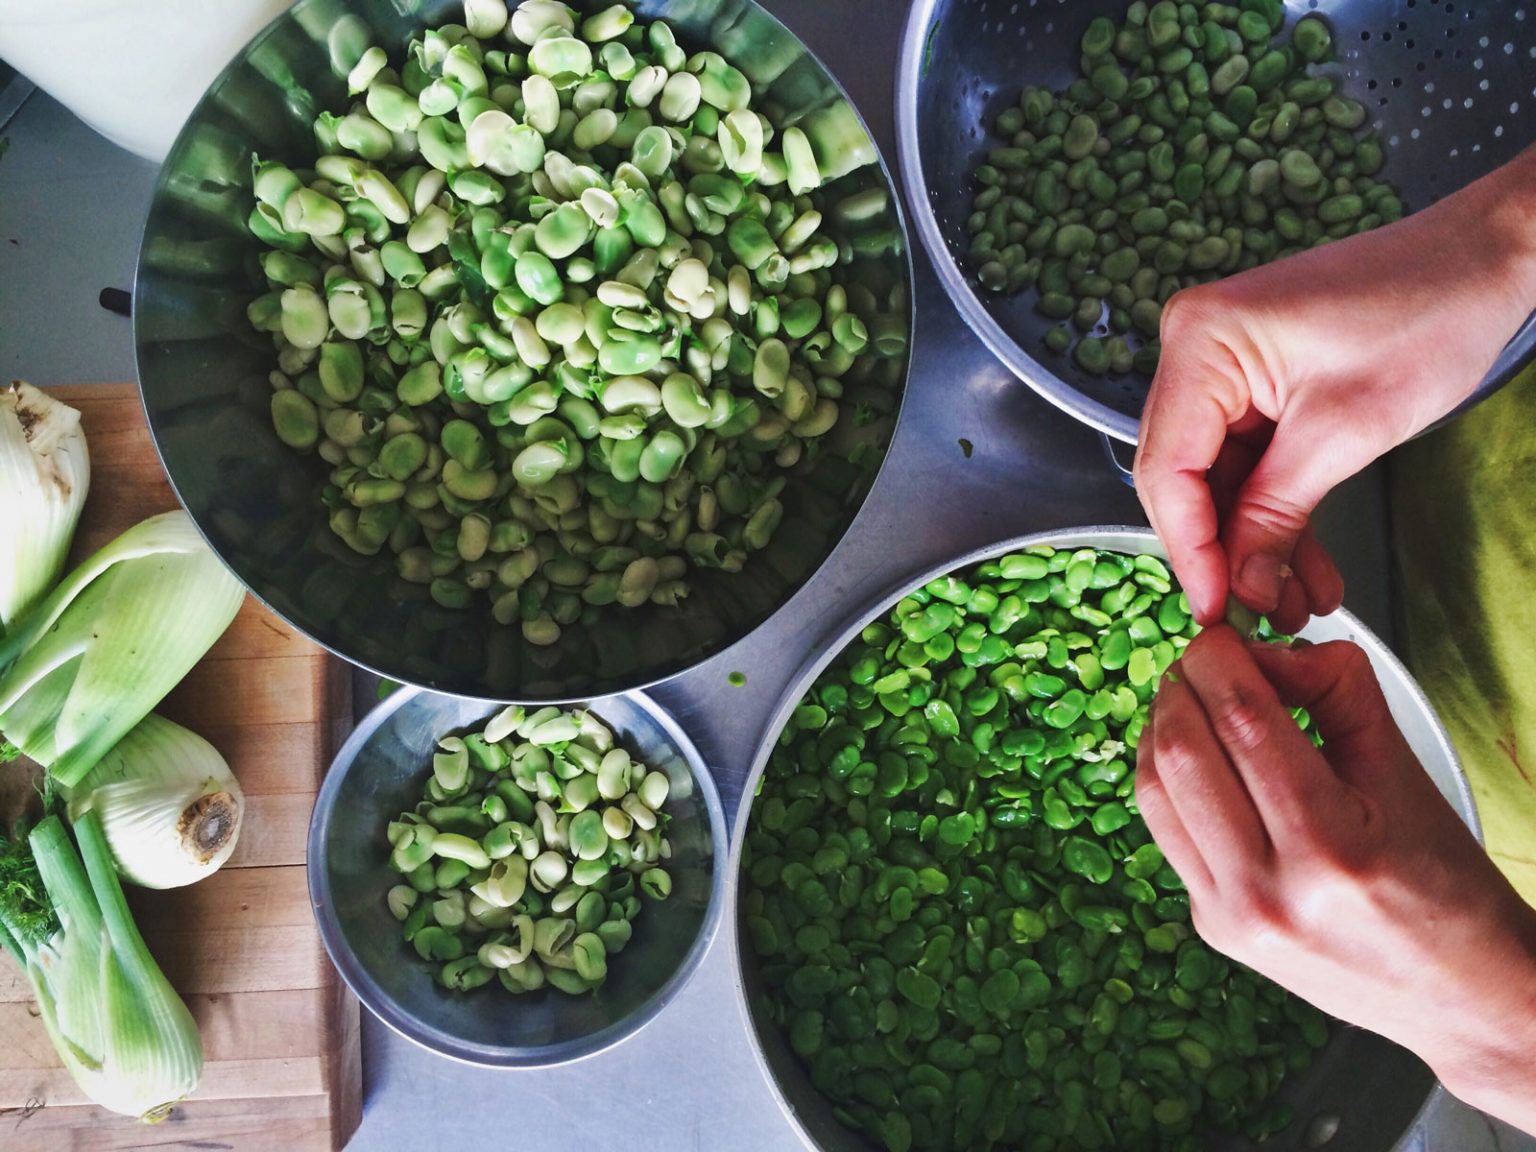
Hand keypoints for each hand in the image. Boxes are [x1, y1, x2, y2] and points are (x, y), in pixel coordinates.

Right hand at [1134, 147, 1535, 631]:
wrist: (1490, 257)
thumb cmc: (1427, 315)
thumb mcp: (1344, 431)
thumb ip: (1276, 514)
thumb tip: (1241, 589)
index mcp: (1199, 343)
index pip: (1166, 469)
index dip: (1188, 550)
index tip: (1215, 610)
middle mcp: (1195, 349)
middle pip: (1186, 477)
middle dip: (1226, 553)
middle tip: (1258, 616)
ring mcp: (1224, 365)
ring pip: (1221, 479)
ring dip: (1257, 542)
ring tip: (1296, 603)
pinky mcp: (1257, 381)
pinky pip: (1251, 460)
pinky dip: (1277, 511)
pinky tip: (1303, 565)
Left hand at [1135, 626, 1535, 1132]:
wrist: (1458, 995)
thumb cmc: (1446, 887)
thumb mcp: (1407, 773)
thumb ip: (1338, 693)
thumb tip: (1273, 649)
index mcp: (1329, 848)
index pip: (1243, 721)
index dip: (1221, 659)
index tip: (1225, 635)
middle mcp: (1268, 890)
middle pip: (1183, 751)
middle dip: (1185, 685)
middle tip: (1209, 661)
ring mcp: (1229, 916)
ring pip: (1155, 789)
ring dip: (1165, 727)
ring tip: (1197, 700)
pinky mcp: (1211, 927)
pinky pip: (1164, 831)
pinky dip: (1167, 777)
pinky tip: (1194, 754)